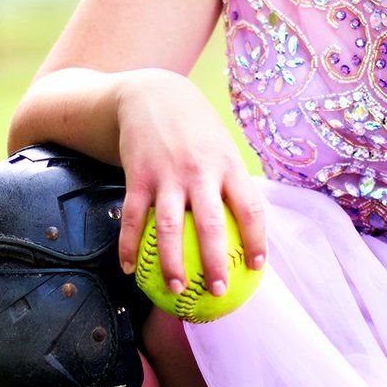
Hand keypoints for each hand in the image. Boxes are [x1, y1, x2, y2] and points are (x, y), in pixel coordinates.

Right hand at [115, 69, 266, 297]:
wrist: (152, 95)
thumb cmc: (195, 130)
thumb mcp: (222, 147)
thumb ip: (233, 182)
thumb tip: (251, 228)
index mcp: (227, 165)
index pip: (250, 208)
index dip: (258, 239)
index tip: (258, 267)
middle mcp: (199, 171)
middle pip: (211, 224)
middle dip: (216, 262)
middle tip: (218, 291)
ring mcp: (166, 174)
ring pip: (168, 227)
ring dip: (171, 262)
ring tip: (175, 289)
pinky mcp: (138, 176)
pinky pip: (132, 217)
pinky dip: (128, 245)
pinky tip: (128, 268)